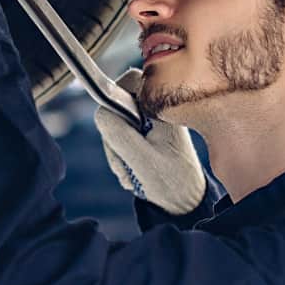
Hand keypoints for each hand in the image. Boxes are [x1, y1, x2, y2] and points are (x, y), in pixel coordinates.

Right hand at [94, 69, 208, 214]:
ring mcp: (151, 123)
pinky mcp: (146, 136)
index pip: (128, 81)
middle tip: (126, 160)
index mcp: (162, 108)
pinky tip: (134, 171)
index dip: (114, 100)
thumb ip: (117, 132)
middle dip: (114, 136)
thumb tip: (100, 111)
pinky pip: (121, 138)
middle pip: (116, 106)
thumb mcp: (140, 158)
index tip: (118, 128)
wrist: (184, 203)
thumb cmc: (170, 182)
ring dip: (117, 151)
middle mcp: (157, 110)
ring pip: (115, 125)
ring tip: (133, 172)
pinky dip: (121, 156)